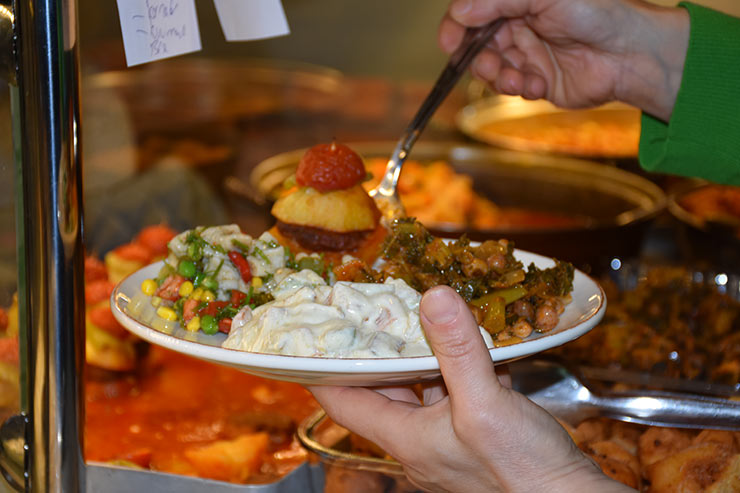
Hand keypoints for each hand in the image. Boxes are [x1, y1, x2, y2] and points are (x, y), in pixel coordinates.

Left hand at [309, 286, 632, 491]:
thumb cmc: (521, 470)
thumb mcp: (484, 403)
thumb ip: (459, 349)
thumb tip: (434, 296)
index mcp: (405, 437)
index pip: (342, 401)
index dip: (321, 370)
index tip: (309, 336)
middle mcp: (419, 440)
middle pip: (381, 389)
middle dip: (374, 350)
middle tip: (368, 310)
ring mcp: (449, 438)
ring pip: (422, 387)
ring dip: (420, 353)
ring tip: (416, 313)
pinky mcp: (478, 434)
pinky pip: (458, 392)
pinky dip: (459, 365)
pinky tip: (473, 340)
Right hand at [440, 0, 688, 120]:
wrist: (629, 53)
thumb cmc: (596, 12)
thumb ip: (497, 1)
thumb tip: (459, 13)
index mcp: (517, 1)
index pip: (472, 13)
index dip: (455, 27)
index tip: (449, 44)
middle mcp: (518, 26)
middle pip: (476, 45)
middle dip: (480, 59)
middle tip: (492, 66)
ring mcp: (526, 55)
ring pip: (491, 71)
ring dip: (499, 78)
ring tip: (520, 80)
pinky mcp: (536, 81)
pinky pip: (512, 89)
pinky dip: (520, 89)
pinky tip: (538, 85)